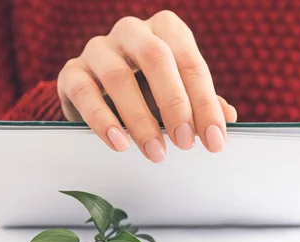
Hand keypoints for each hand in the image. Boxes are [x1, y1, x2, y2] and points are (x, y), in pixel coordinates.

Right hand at [57, 10, 236, 162]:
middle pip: (155, 58)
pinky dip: (102, 120)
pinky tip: (119, 143)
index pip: (190, 61)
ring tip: (155, 152)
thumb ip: (201, 102)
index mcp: (165, 31)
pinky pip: (84, 92)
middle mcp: (132, 32)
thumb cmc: (148, 91)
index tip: (215, 140)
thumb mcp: (177, 94)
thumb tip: (227, 117)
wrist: (99, 93)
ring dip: (140, 119)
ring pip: (118, 76)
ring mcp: (98, 49)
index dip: (205, 103)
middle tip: (185, 143)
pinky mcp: (71, 72)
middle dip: (175, 104)